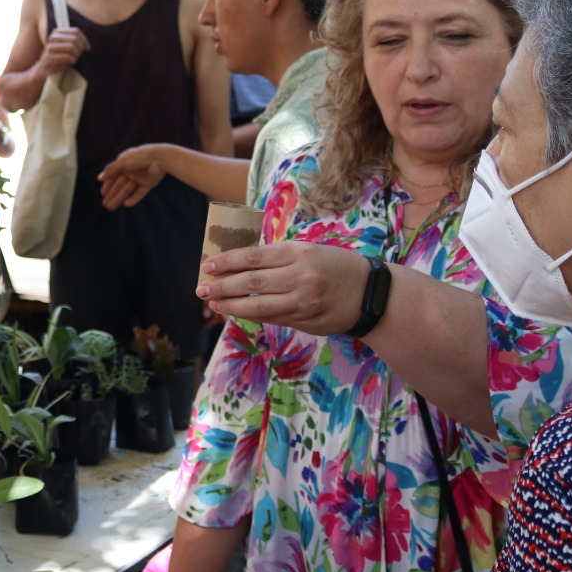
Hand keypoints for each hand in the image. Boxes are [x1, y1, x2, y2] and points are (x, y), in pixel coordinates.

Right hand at [34, 26, 88, 78]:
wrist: (44, 67)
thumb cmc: (58, 56)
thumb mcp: (66, 45)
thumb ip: (75, 41)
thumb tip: (87, 45)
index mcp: (57, 31)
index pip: (76, 31)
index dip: (84, 40)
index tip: (87, 48)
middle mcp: (53, 37)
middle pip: (75, 39)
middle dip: (81, 48)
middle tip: (79, 55)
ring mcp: (51, 46)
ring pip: (72, 47)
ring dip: (77, 54)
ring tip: (75, 58)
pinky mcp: (50, 57)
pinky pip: (68, 56)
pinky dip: (73, 60)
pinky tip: (72, 62)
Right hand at [97, 144, 169, 209]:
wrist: (161, 158)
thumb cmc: (141, 156)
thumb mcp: (123, 162)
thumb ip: (111, 170)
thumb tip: (99, 178)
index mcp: (125, 162)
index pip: (114, 175)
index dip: (108, 184)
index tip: (102, 194)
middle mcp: (132, 170)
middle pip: (119, 184)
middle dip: (112, 194)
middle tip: (105, 205)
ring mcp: (140, 177)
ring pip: (128, 190)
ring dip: (119, 198)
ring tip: (111, 208)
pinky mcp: (149, 183)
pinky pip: (140, 192)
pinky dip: (134, 198)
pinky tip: (127, 204)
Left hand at [196, 241, 372, 334]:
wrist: (371, 293)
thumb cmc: (336, 267)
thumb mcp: (310, 251)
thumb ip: (279, 259)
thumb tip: (240, 266)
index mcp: (299, 253)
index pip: (254, 257)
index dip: (227, 262)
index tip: (207, 265)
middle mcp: (299, 277)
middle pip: (251, 282)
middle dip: (222, 286)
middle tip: (201, 288)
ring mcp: (302, 301)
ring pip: (257, 305)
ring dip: (231, 305)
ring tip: (213, 303)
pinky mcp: (304, 321)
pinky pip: (271, 318)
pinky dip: (251, 315)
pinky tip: (236, 311)